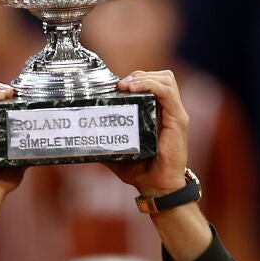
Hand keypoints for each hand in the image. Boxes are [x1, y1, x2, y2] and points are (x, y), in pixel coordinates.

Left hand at [106, 70, 190, 195]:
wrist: (156, 186)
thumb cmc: (139, 169)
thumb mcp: (116, 150)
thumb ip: (104, 140)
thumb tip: (81, 137)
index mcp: (156, 112)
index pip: (151, 82)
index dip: (134, 78)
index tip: (115, 85)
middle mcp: (167, 110)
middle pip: (160, 76)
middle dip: (139, 74)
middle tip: (121, 84)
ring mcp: (175, 114)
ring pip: (166, 79)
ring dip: (145, 77)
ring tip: (127, 85)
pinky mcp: (178, 120)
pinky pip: (168, 93)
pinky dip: (151, 85)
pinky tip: (135, 88)